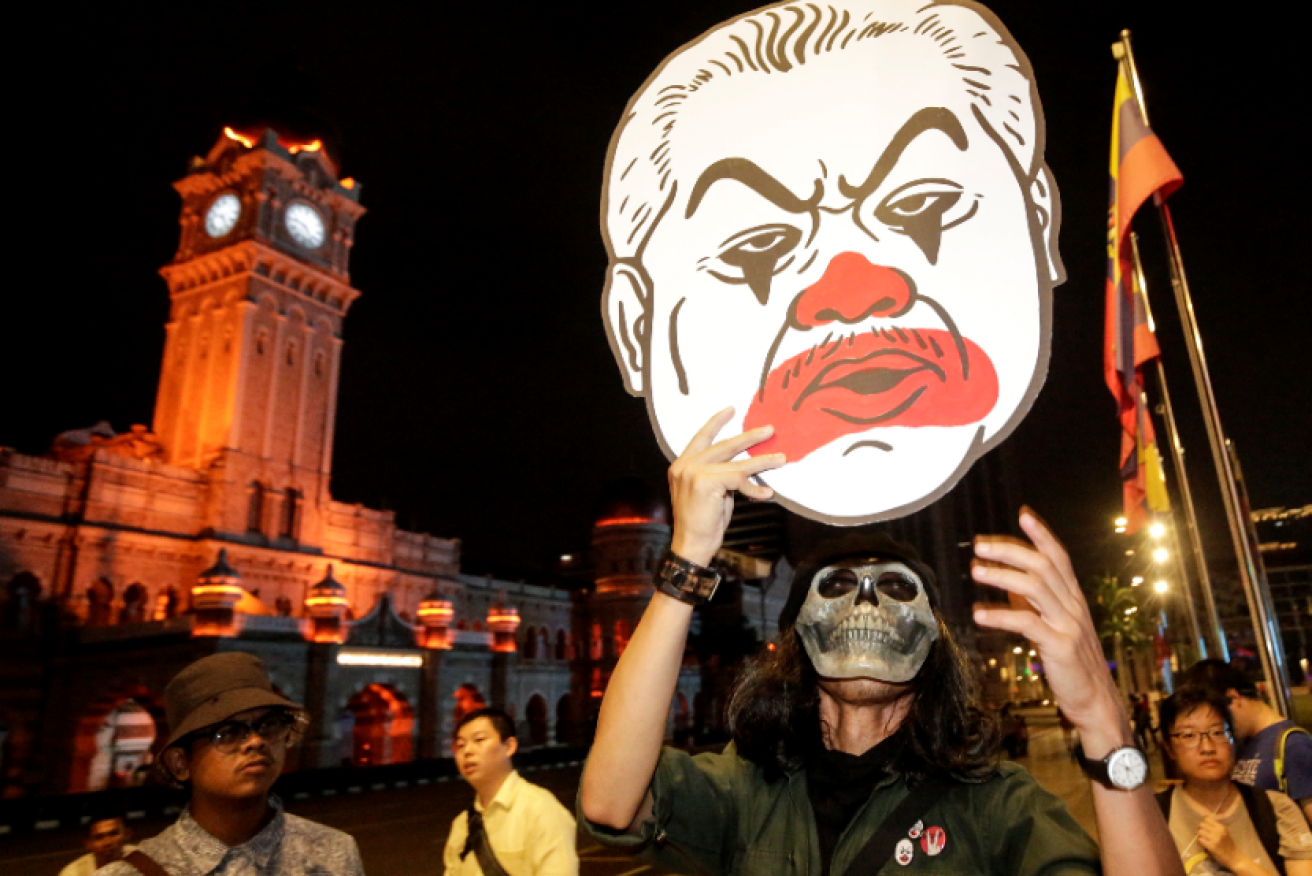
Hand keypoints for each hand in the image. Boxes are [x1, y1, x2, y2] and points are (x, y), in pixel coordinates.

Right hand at [668, 407, 784, 565]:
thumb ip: (721, 476)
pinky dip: (754, 487)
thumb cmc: (702, 523)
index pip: (701, 437)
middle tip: (770, 430)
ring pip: (736, 463)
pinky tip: (765, 494)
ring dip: (762, 461)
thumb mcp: (711, 493)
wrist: (691, 545)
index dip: (716, 423)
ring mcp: (693, 472)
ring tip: (781, 459)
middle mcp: (684, 465)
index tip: (731, 410)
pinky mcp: (705, 482)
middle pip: (723, 445)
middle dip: (749, 437)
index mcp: (682, 465)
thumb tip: (746, 466)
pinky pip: (738, 479)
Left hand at [971, 508, 1128, 753]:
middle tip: (979, 545)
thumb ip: (1036, 605)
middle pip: (1043, 566)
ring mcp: (1069, 625)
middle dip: (1010, 551)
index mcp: (1074, 599)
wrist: (1097, 702)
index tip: (1023, 514)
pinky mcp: (1060, 647)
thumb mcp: (1056, 627)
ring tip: (974, 571)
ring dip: (1002, 576)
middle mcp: (1074, 606)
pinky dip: (1001, 615)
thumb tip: (1009, 585)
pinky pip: (1027, 624)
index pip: (1059, 557)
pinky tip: (979, 615)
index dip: (1042, 535)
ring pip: (1035, 588)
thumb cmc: (1073, 664)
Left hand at [1197, 815, 1239, 867]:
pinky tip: (1204, 843)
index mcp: (1221, 827)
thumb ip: (1215, 826)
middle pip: (1202, 824)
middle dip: (1201, 828)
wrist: (1234, 857)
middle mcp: (1218, 832)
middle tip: (1204, 833)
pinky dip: (1200, 841)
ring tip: (1204, 838)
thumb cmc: (1228, 844)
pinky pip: (1200, 839)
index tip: (1206, 826)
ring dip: (1200, 835)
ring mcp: (1214, 839)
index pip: (1207, 818)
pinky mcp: (1211, 846)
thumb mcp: (1224, 833)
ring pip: (1200, 831)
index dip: (1205, 822)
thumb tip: (1205, 817)